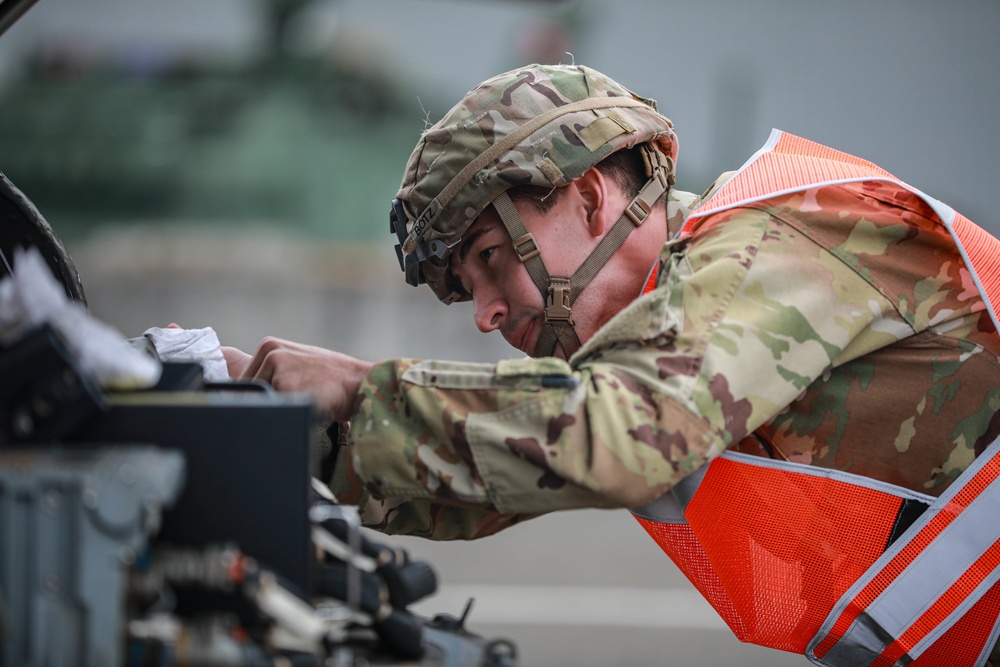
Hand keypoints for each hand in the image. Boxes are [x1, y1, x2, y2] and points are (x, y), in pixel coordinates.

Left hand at [232, 337, 372, 421]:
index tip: (272, 404)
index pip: (243, 382)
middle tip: (294, 403)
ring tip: (303, 402)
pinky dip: (288, 415)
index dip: (254, 398)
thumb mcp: (296, 364)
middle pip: (248, 393)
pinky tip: (307, 407)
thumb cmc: (330, 378)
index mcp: (269, 346)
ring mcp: (277, 369)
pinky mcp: (286, 387)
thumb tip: (244, 396)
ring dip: (277, 410)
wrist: (358, 382)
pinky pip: (276, 411)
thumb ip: (270, 373)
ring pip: (261, 403)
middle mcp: (270, 354)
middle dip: (264, 405)